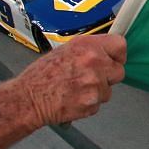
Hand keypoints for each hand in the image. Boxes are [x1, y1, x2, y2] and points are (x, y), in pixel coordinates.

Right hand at [11, 33, 125, 127]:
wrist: (28, 98)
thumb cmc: (41, 76)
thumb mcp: (65, 51)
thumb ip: (88, 50)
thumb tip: (104, 53)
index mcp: (87, 45)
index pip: (120, 45)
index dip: (117, 55)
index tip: (113, 59)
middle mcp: (93, 62)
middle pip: (119, 71)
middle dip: (108, 76)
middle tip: (92, 78)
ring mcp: (94, 83)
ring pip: (109, 90)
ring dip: (97, 91)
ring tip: (76, 89)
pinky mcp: (92, 102)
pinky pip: (99, 103)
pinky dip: (89, 103)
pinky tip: (73, 98)